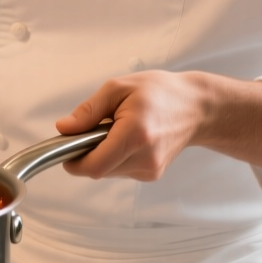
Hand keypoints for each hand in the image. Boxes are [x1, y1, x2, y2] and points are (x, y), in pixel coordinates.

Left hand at [54, 71, 207, 180]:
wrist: (197, 108)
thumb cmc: (161, 93)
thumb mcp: (118, 88)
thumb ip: (89, 111)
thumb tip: (64, 128)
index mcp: (135, 134)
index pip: (94, 165)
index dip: (74, 161)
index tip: (67, 149)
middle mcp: (145, 157)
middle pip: (99, 170)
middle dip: (88, 153)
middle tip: (96, 129)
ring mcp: (150, 169)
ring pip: (109, 172)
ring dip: (103, 155)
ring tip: (117, 130)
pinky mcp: (152, 174)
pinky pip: (121, 170)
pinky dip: (116, 157)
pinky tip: (129, 139)